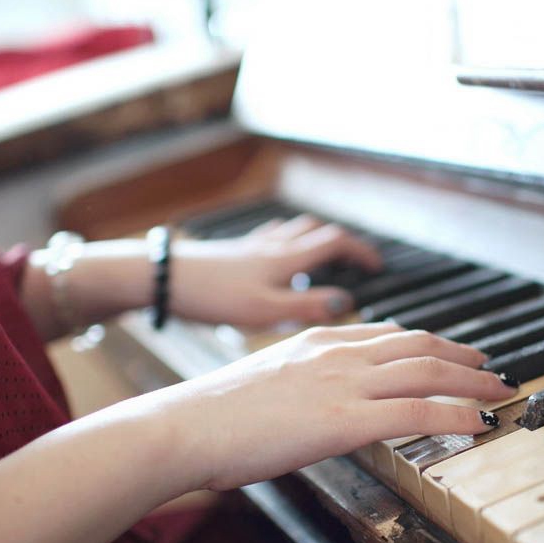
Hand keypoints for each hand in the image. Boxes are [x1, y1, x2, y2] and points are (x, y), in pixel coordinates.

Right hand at [125, 322, 516, 490]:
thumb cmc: (210, 415)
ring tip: (498, 391)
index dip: (426, 341)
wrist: (184, 426)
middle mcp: (336, 352)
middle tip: (490, 367)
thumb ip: (297, 385)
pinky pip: (417, 412)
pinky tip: (477, 422)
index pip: (386, 333)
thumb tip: (311, 407)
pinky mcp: (344, 420)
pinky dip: (455, 414)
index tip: (448, 350)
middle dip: (462, 355)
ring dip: (471, 381)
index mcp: (314, 340)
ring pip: (427, 371)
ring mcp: (342, 383)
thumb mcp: (262, 383)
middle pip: (418, 344)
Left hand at [169, 215, 381, 326]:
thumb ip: (307, 307)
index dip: (361, 251)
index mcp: (286, 259)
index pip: (336, 242)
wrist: (165, 279)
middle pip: (318, 231)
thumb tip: (347, 303)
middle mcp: (273, 246)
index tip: (377, 266)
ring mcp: (252, 246)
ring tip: (322, 258)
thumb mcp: (265, 311)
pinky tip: (276, 255)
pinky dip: (284, 241)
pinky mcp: (233, 252)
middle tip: (354, 262)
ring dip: (314, 239)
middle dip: (341, 243)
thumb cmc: (212, 297)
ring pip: (294, 231)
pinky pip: (269, 237)